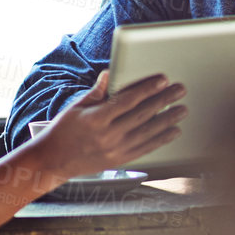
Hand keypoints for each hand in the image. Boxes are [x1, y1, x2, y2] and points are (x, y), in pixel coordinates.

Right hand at [33, 70, 186, 179]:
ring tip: (182, 110)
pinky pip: (145, 148)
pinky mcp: (119, 160)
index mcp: (96, 119)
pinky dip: (160, 140)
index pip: (127, 101)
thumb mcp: (75, 107)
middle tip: (179, 91)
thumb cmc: (63, 131)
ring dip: (167, 120)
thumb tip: (109, 74)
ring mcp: (115, 150)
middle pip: (142, 115)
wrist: (53, 160)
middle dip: (163, 101)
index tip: (162, 80)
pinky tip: (172, 131)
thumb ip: (96, 92)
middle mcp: (107, 136)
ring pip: (147, 132)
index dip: (147, 89)